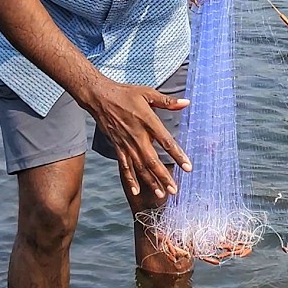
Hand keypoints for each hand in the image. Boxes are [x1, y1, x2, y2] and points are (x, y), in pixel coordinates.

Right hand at [77, 78, 191, 198]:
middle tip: (174, 190)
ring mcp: (126, 143)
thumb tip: (187, 103)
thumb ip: (167, 101)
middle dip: (164, 177)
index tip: (187, 167)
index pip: (166, 141)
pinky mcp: (118, 147)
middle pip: (152, 160)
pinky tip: (136, 191)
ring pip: (139, 167)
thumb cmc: (126, 94)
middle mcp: (137, 136)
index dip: (177, 155)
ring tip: (161, 194)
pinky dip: (130, 179)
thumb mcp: (148, 93)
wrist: (100, 97)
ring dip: (150, 181)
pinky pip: (124, 166)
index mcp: (147, 121)